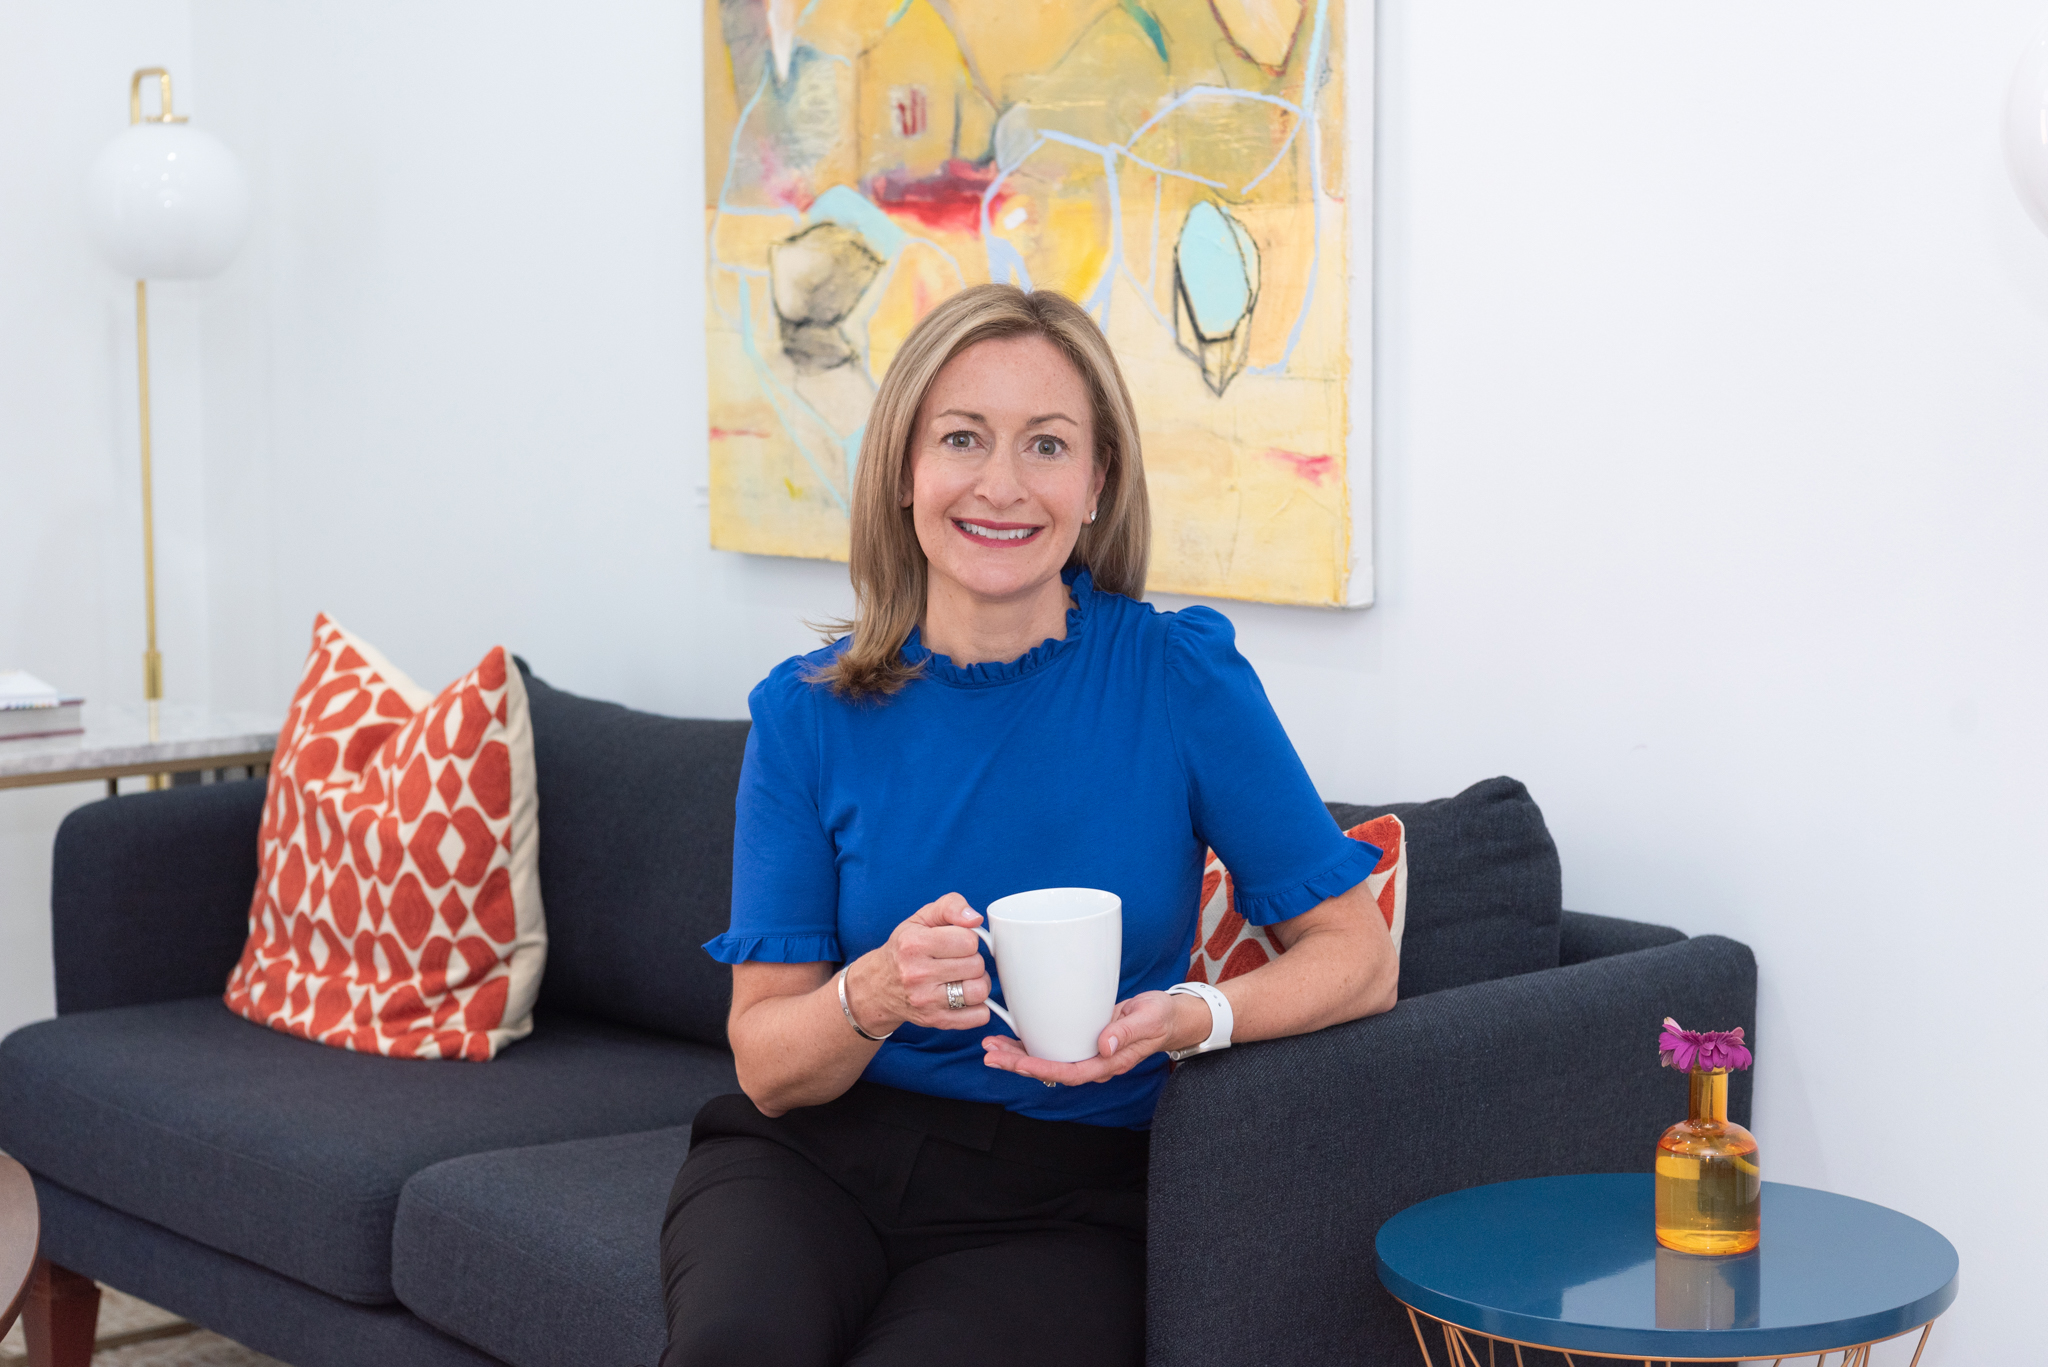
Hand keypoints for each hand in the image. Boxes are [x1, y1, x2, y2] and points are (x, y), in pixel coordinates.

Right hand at [844, 893, 994, 1034]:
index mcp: (914, 944)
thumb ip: (950, 906)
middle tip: (958, 961)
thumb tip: (974, 918)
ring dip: (978, 983)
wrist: (877, 986)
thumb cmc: (904, 949)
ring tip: (964, 978)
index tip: (956, 942)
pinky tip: (965, 998)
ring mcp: (926, 1001)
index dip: (968, 939)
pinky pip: (978, 1016)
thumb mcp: (921, 918)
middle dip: (973, 960)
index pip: (968, 940)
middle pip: (976, 965)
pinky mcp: (935, 1021)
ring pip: (979, 991)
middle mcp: (917, 974)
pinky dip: (979, 1008)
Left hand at [979, 990, 1196, 1084]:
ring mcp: (1086, 1052)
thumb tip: (1103, 1045)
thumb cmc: (1160, 1017)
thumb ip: (1127, 1031)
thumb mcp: (1149, 1018)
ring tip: (991, 1048)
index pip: (1071, 1072)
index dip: (1043, 1070)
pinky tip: (1012, 1038)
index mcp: (1109, 1062)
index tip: (1019, 1065)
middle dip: (1018, 1064)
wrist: (1168, 1016)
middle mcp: (1093, 1061)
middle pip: (1051, 1070)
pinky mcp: (1081, 1039)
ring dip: (1018, 1056)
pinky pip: (1053, 1046)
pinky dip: (1030, 1043)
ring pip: (1047, 1059)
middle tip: (990, 1056)